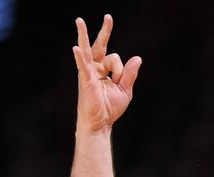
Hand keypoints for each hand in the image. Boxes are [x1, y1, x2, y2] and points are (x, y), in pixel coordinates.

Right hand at [72, 15, 141, 133]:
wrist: (100, 124)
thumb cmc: (109, 109)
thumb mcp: (125, 90)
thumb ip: (130, 74)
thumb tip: (137, 58)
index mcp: (104, 71)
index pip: (115, 60)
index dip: (121, 70)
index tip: (119, 79)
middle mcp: (95, 69)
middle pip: (99, 46)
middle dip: (104, 32)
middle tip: (109, 17)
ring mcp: (89, 73)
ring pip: (89, 51)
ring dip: (84, 35)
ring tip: (80, 20)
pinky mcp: (86, 81)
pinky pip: (83, 67)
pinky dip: (80, 58)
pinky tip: (76, 49)